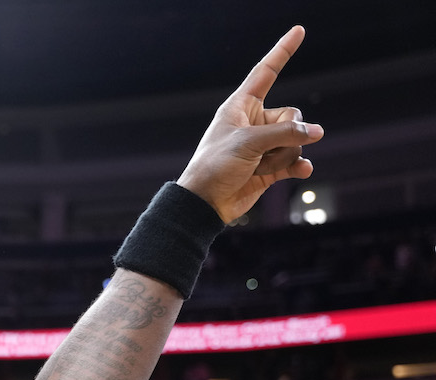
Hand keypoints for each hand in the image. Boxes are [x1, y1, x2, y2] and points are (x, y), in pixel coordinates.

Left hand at [177, 25, 323, 223]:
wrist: (204, 204)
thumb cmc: (216, 167)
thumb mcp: (248, 143)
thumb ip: (285, 133)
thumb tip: (317, 132)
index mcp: (240, 107)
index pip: (266, 72)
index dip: (282, 51)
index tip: (299, 31)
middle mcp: (253, 122)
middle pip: (291, 114)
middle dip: (286, 134)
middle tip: (262, 152)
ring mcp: (263, 145)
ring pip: (295, 140)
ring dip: (283, 156)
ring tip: (259, 168)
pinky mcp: (270, 167)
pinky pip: (296, 159)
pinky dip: (299, 165)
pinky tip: (303, 171)